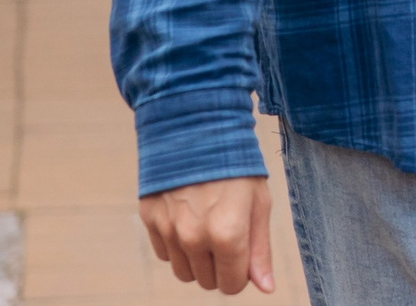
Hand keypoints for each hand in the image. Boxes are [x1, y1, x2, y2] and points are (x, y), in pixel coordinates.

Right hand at [139, 175, 272, 293]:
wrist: (197, 127)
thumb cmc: (236, 165)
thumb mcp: (259, 203)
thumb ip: (260, 250)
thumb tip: (265, 288)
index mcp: (228, 234)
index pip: (232, 285)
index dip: (241, 274)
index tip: (243, 253)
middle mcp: (194, 237)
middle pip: (207, 282)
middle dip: (220, 266)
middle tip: (226, 233)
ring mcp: (169, 230)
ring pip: (184, 273)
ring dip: (197, 259)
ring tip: (207, 225)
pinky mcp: (150, 220)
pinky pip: (165, 254)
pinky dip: (177, 245)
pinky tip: (188, 217)